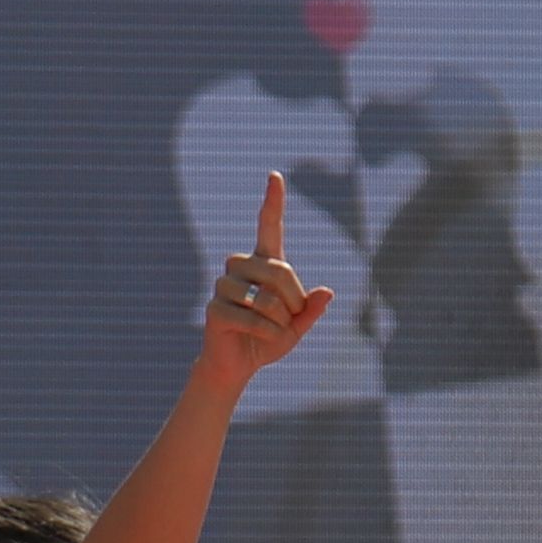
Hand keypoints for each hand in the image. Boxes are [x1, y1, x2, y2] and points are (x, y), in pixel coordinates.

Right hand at [200, 172, 333, 390]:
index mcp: (263, 264)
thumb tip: (327, 292)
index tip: (275, 176)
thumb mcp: (297, 327)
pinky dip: (265, 332)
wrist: (239, 366)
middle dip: (294, 299)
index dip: (273, 202)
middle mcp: (240, 268)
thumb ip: (312, 310)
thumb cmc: (268, 340)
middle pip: (278, 270)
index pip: (268, 227)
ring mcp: (224, 287)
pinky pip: (250, 316)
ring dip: (278, 319)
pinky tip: (261, 338)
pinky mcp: (214, 308)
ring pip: (264, 296)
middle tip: (291, 319)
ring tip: (273, 329)